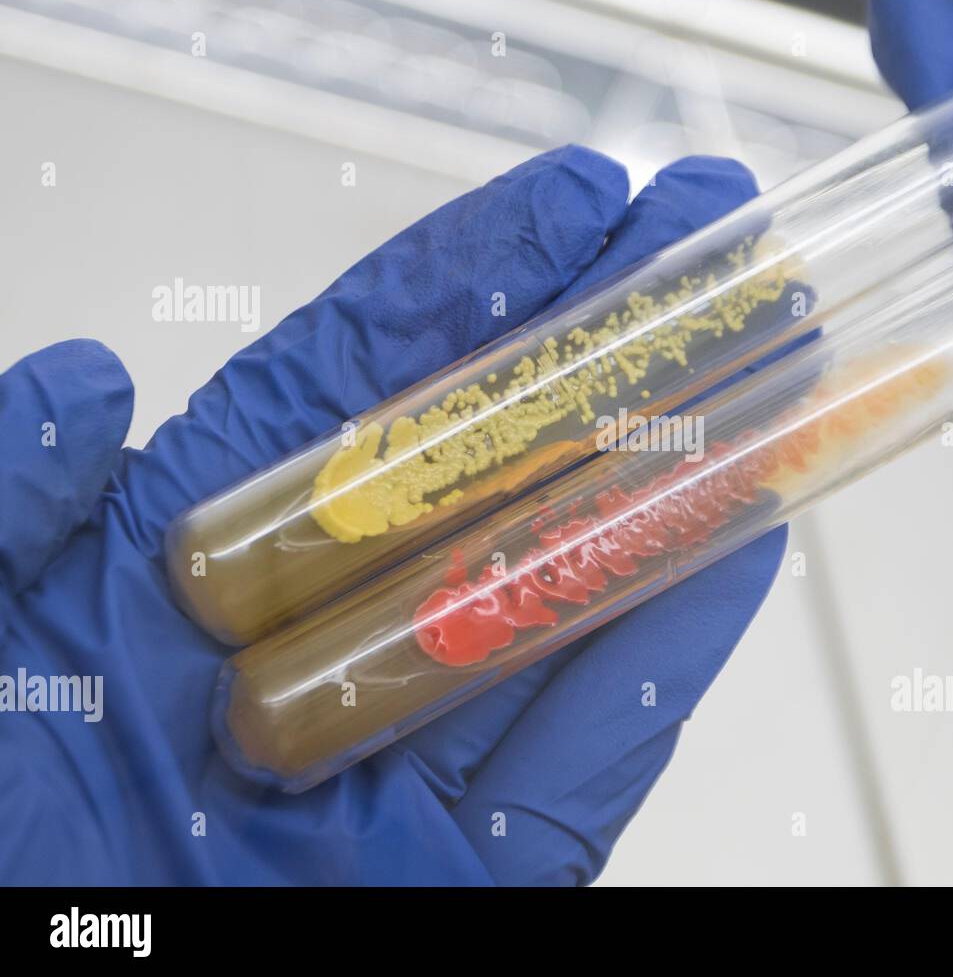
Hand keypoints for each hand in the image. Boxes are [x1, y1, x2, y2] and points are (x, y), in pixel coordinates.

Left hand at [0, 147, 785, 883]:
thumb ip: (15, 500)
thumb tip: (90, 380)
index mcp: (203, 582)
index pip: (356, 398)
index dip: (466, 292)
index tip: (571, 203)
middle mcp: (331, 644)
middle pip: (492, 475)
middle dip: (608, 352)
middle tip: (708, 248)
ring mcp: (419, 749)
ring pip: (564, 589)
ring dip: (675, 472)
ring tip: (765, 363)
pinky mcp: (489, 862)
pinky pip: (598, 744)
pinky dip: (677, 638)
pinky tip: (745, 530)